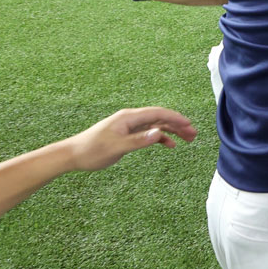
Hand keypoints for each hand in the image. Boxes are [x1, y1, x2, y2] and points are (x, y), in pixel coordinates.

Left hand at [61, 107, 195, 171]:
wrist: (73, 154)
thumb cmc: (92, 150)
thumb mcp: (116, 147)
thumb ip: (139, 140)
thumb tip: (159, 134)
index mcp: (129, 118)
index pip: (158, 113)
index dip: (175, 118)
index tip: (189, 124)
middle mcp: (131, 119)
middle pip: (160, 118)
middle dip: (178, 124)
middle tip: (194, 133)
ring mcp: (130, 127)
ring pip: (157, 125)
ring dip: (173, 131)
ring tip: (188, 139)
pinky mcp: (128, 135)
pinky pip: (149, 133)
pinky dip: (161, 137)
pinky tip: (170, 145)